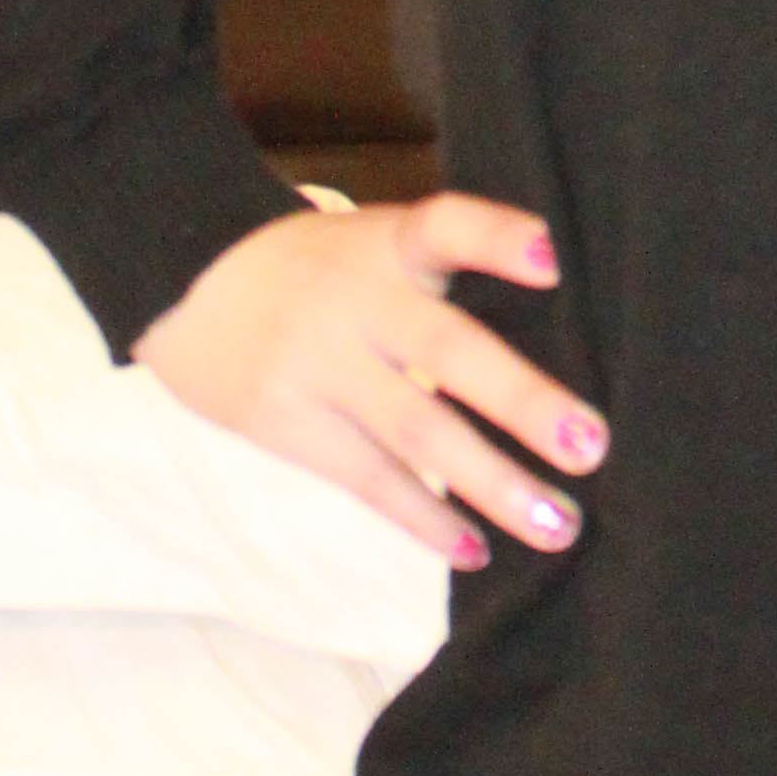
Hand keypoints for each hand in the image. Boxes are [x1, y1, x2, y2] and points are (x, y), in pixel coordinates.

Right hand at [131, 193, 608, 570]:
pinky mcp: (288, 423)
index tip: (552, 260)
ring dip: (491, 483)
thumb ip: (444, 269)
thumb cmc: (322, 268)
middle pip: (446, 348)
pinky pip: (367, 479)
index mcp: (389, 245)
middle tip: (591, 445)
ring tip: (558, 525)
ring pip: (415, 430)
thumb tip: (562, 340)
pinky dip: (424, 518)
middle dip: (521, 400)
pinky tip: (474, 550)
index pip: (444, 225)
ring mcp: (319, 367)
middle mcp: (357, 302)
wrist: (185, 286)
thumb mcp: (375, 242)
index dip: (496, 239)